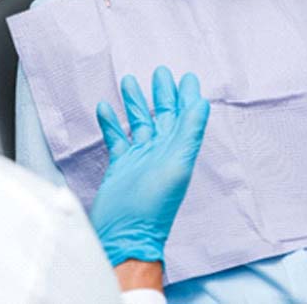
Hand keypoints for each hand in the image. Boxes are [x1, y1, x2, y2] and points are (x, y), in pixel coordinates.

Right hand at [90, 66, 209, 266]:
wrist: (124, 234)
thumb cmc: (152, 205)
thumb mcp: (176, 164)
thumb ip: (188, 133)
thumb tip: (202, 103)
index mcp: (176, 150)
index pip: (183, 116)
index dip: (186, 97)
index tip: (187, 77)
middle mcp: (159, 151)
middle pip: (160, 116)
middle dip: (161, 93)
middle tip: (160, 72)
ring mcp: (138, 158)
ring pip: (137, 122)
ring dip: (134, 102)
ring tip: (129, 80)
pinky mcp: (119, 165)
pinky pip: (115, 137)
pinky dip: (110, 122)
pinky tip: (104, 107)